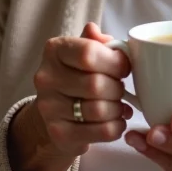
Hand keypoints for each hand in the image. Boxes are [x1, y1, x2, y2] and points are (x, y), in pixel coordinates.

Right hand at [8, 22, 132, 170]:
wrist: (55, 108)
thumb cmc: (77, 74)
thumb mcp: (84, 50)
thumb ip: (96, 41)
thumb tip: (103, 37)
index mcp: (54, 50)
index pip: (88, 52)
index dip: (115, 61)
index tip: (125, 67)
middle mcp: (46, 77)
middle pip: (95, 84)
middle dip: (118, 88)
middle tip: (121, 89)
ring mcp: (49, 107)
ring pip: (99, 110)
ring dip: (118, 109)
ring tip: (120, 106)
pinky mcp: (58, 133)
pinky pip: (99, 131)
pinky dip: (116, 127)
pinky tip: (117, 121)